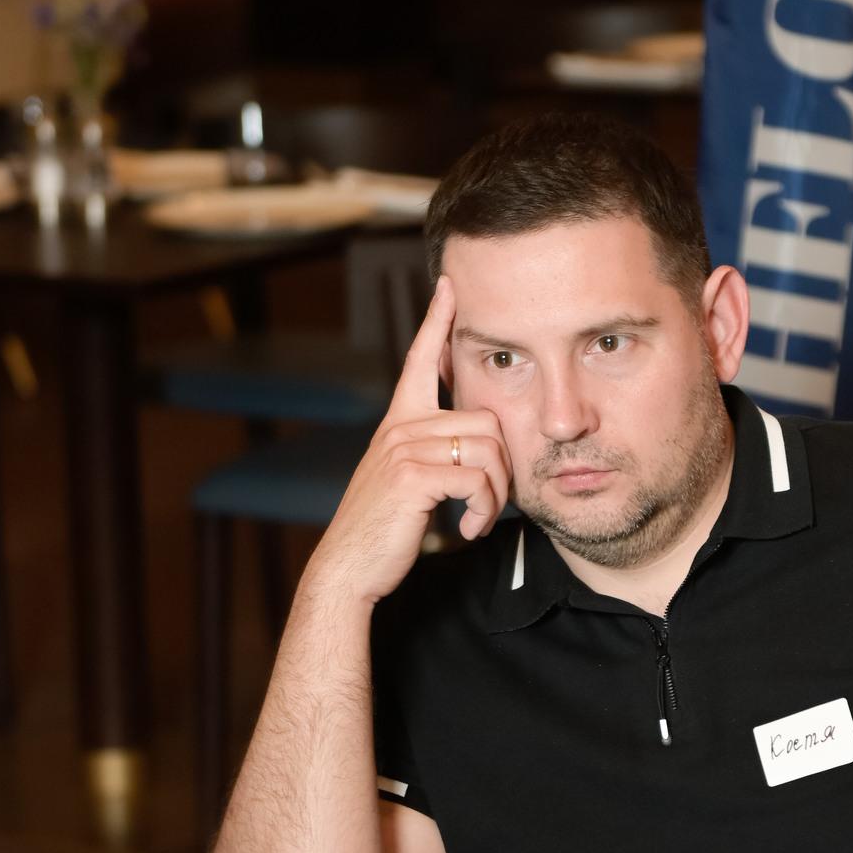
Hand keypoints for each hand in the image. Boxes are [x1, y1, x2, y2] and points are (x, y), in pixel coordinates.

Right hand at [306, 276, 510, 612]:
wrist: (349, 567)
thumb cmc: (383, 529)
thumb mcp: (405, 479)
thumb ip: (431, 452)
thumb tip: (476, 441)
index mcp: (398, 422)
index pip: (418, 359)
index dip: (437, 321)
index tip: (450, 285)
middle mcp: (399, 427)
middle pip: (487, 420)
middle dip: (502, 469)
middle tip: (489, 504)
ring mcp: (403, 448)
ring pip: (488, 450)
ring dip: (496, 494)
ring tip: (478, 519)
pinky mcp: (413, 476)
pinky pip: (477, 479)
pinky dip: (484, 510)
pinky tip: (467, 529)